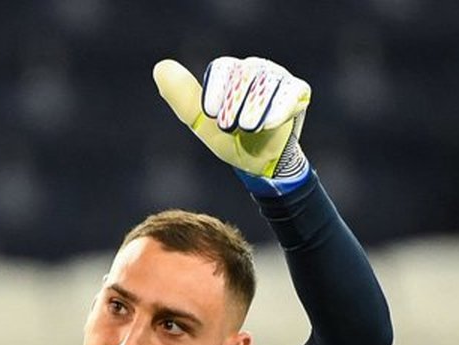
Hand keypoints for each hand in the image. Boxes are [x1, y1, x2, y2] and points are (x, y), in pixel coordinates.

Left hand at [153, 56, 311, 196]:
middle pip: (245, 74)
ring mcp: (277, 79)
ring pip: (267, 83)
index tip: (210, 113)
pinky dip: (278, 108)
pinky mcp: (298, 92)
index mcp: (231, 72)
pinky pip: (290, 93)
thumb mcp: (202, 121)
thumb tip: (160, 68)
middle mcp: (255, 69)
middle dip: (235, 102)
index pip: (223, 69)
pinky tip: (268, 124)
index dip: (216, 90)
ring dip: (255, 107)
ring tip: (248, 127)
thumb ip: (183, 97)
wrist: (259, 163)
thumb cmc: (229, 139)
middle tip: (229, 126)